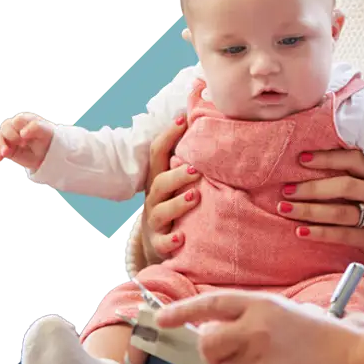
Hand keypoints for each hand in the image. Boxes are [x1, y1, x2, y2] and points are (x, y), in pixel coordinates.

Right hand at [0, 113, 53, 171]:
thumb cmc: (48, 138)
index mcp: (25, 119)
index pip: (17, 120)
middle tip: (23, 144)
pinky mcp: (6, 148)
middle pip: (5, 127)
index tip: (26, 137)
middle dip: (11, 136)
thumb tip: (22, 133)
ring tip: (6, 152)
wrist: (47, 153)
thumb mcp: (46, 131)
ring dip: (0, 144)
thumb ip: (36, 127)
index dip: (19, 129)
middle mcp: (15, 127)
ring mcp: (9, 138)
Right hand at [138, 114, 199, 264]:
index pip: (158, 154)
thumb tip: (208, 129)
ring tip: (195, 197)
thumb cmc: (174, 205)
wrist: (157, 244)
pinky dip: (171, 240)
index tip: (182, 119)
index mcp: (159, 180)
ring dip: (178, 204)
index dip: (168, 136)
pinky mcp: (158, 244)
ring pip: (161, 212)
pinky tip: (182, 237)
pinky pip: (162, 243)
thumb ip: (189, 163)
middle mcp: (154, 199)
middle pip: (159, 183)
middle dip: (177, 175)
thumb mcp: (177, 184)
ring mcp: (155, 222)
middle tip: (196, 169)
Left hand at [154, 290, 359, 363]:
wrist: (349, 361)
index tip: (162, 318)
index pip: (212, 305)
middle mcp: (255, 331)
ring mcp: (258, 361)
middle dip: (211, 350)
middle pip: (208, 345)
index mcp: (261, 305)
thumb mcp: (285, 312)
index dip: (183, 311)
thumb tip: (211, 331)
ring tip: (271, 363)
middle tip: (227, 351)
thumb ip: (249, 318)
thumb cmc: (320, 334)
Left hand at [280, 148, 363, 272]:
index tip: (302, 158)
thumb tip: (327, 173)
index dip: (328, 158)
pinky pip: (343, 235)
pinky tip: (301, 231)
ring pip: (339, 211)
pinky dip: (320, 233)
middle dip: (311, 186)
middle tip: (286, 188)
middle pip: (343, 185)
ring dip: (309, 209)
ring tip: (285, 208)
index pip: (354, 160)